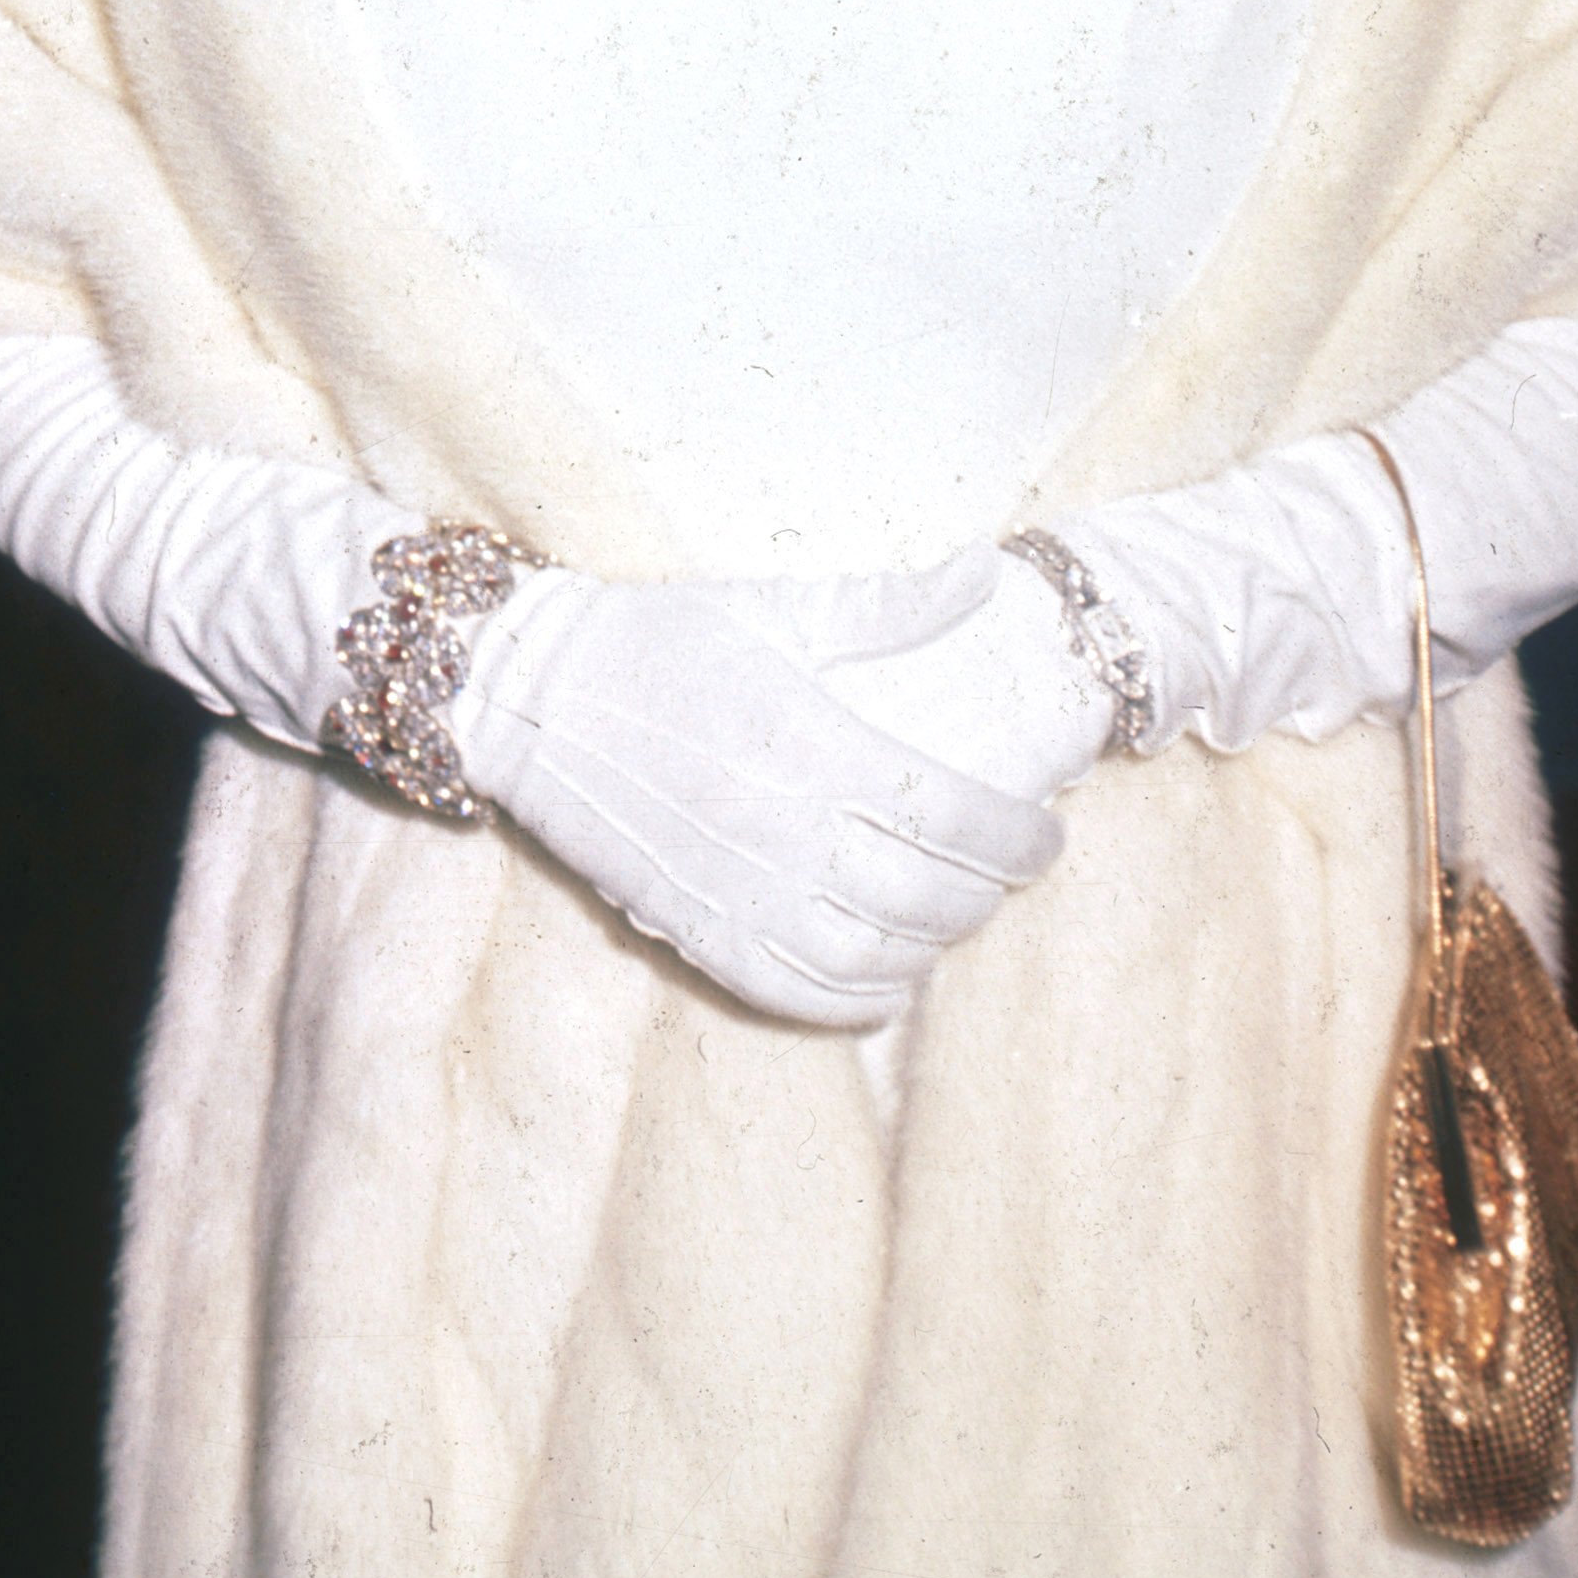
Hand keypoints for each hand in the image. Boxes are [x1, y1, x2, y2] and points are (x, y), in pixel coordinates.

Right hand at [456, 566, 1061, 1029]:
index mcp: (810, 743)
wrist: (532, 697)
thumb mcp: (773, 607)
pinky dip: (862, 1001)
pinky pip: (802, 996)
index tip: (1045, 832)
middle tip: (1011, 870)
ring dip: (935, 947)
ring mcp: (739, 893)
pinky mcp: (698, 933)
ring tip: (953, 916)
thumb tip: (981, 576)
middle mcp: (782, 831)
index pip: (952, 815)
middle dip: (991, 892)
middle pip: (928, 895)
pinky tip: (889, 978)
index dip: (1017, 837)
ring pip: (876, 959)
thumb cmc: (658, 641)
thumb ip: (886, 606)